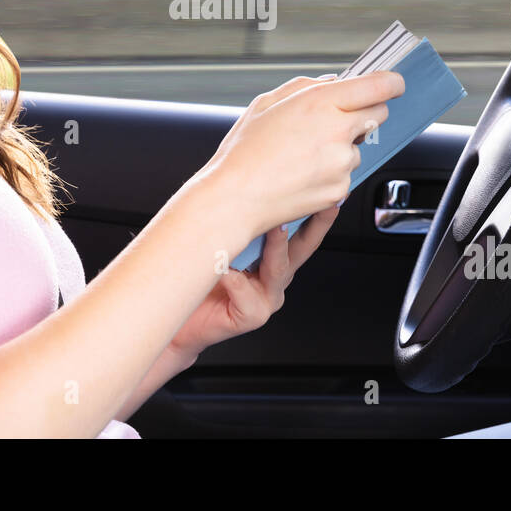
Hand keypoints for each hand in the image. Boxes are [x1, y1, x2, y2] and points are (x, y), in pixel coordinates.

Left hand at [168, 199, 342, 358]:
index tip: (328, 191)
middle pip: (303, 248)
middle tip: (325, 202)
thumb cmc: (200, 280)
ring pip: (278, 267)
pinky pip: (245, 290)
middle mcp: (276, 278)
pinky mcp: (253, 314)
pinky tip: (223, 268)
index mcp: (274, 261)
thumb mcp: (223, 246)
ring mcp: (267, 298)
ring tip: (275, 226)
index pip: (300, 232)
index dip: (316, 212)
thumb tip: (247, 188)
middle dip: (317, 223)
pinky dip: (234, 278)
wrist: (181, 322)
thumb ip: (239, 227)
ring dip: (277, 245)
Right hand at [197, 70, 403, 241]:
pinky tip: (301, 174)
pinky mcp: (340, 189)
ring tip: (302, 155)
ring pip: (357, 147)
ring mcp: (342, 163)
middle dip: (363, 113)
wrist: (235, 198)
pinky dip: (330, 173)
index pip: (379, 86)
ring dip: (341, 147)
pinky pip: (345, 174)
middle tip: (333, 121)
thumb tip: (334, 82)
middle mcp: (338, 130)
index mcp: (321, 102)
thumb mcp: (267, 103)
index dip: (391, 82)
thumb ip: (305, 86)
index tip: (393, 84)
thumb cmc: (244, 151)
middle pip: (377, 114)